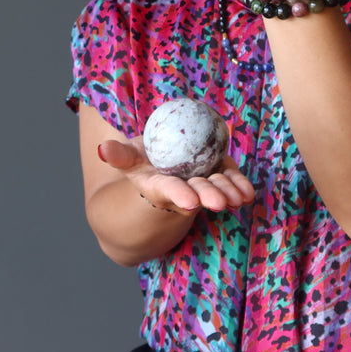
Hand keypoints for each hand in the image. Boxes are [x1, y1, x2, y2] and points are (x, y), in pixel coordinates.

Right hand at [97, 137, 255, 214]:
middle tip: (220, 202)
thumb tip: (102, 148)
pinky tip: (248, 193)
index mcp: (159, 187)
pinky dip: (240, 187)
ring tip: (239, 198)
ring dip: (228, 192)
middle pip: (197, 193)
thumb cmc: (142, 162)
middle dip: (209, 196)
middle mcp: (182, 190)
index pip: (169, 191)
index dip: (179, 195)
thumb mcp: (128, 157)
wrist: (161, 167)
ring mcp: (202, 185)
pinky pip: (230, 183)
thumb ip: (118, 155)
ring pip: (216, 189)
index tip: (189, 202)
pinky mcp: (217, 176)